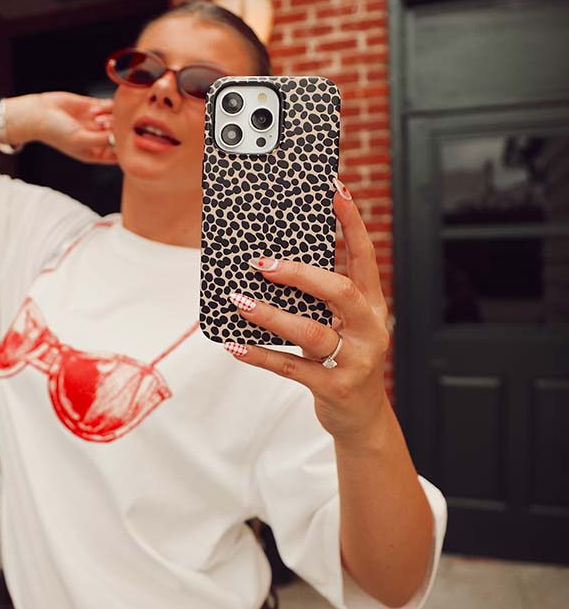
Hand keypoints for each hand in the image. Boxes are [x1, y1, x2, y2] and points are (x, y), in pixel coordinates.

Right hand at [30, 92, 116, 164]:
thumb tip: (121, 137)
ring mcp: (96, 123)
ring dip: (110, 117)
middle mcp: (98, 139)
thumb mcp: (80, 140)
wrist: (39, 113)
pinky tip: (92, 109)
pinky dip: (105, 107)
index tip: (118, 140)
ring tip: (94, 117)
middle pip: (120, 135)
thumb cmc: (56, 132)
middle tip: (101, 125)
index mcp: (95, 153)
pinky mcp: (94, 107)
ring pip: (117, 119)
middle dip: (114, 129)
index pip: (118, 155)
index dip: (123, 148)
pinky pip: (110, 106)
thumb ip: (102, 140)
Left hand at [223, 188, 391, 441]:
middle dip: (300, 274)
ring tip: (240, 301)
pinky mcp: (334, 387)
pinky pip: (291, 368)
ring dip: (272, 315)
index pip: (364, 256)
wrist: (364, 418)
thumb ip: (321, 298)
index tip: (336, 191)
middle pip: (340, 291)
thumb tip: (272, 264)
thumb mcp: (344, 325)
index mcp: (373, 305)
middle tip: (262, 263)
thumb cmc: (346, 359)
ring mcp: (354, 360)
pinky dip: (261, 355)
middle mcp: (369, 328)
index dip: (352, 223)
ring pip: (311, 331)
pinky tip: (235, 346)